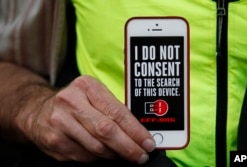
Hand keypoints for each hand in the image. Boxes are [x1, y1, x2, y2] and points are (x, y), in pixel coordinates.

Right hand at [16, 76, 154, 163]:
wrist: (36, 110)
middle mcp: (71, 102)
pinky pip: (84, 156)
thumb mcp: (92, 95)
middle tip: (141, 155)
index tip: (147, 142)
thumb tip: (137, 131)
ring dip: (114, 155)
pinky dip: (98, 158)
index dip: (135, 130)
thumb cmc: (73, 102)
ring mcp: (60, 122)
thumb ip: (112, 109)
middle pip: (106, 131)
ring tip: (124, 155)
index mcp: (86, 86)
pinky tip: (102, 154)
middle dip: (128, 147)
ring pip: (96, 147)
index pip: (117, 112)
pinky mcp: (55, 141)